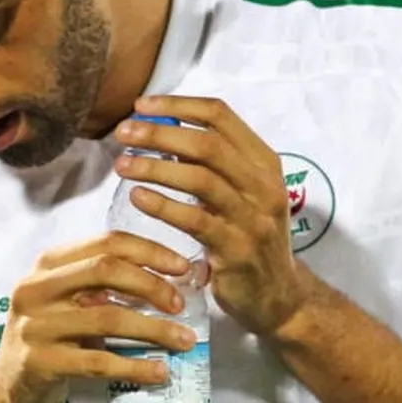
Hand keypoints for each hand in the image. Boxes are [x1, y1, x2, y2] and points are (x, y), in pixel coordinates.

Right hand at [0, 233, 198, 402]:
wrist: (9, 388)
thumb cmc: (52, 338)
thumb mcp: (69, 301)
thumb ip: (106, 285)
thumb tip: (175, 278)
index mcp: (48, 264)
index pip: (106, 242)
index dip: (149, 251)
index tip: (182, 266)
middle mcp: (36, 288)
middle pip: (105, 269)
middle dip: (152, 284)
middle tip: (181, 304)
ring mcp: (35, 325)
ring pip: (107, 318)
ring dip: (154, 329)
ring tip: (184, 341)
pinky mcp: (39, 362)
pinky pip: (98, 362)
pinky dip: (135, 367)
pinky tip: (159, 372)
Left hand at [114, 96, 316, 341]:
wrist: (278, 297)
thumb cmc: (248, 239)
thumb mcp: (241, 195)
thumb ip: (211, 166)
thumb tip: (161, 133)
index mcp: (264, 162)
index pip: (221, 116)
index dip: (179, 105)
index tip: (141, 106)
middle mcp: (264, 185)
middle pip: (208, 143)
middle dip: (161, 132)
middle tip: (123, 133)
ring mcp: (253, 218)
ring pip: (202, 178)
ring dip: (156, 167)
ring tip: (122, 165)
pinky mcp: (237, 251)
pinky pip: (196, 221)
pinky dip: (163, 206)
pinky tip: (138, 197)